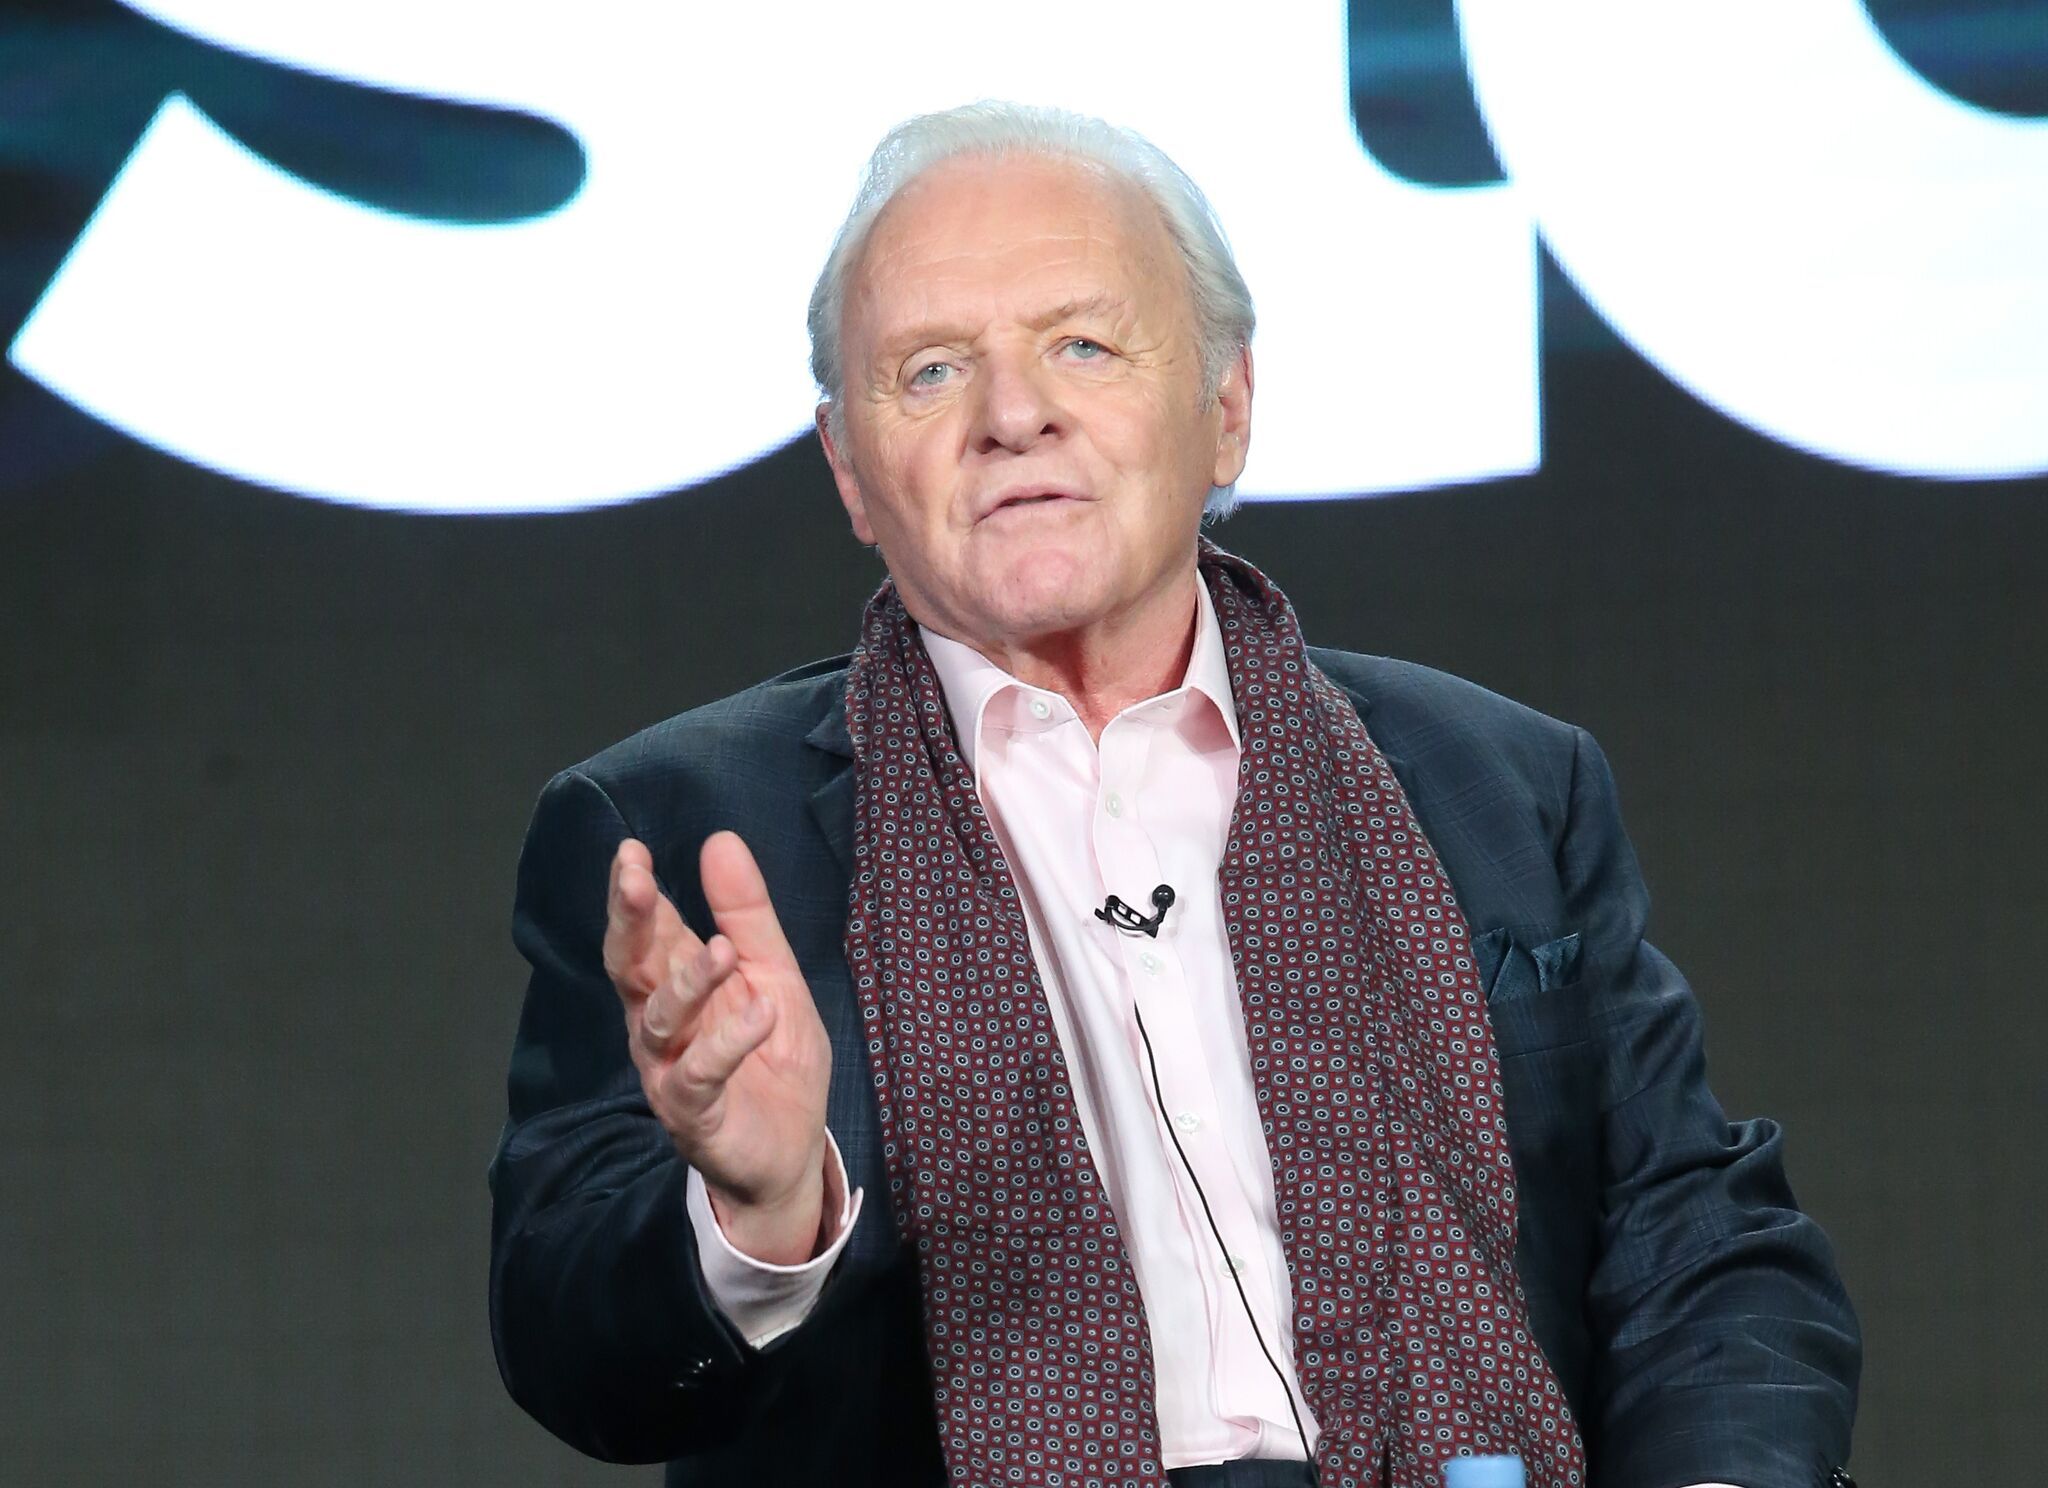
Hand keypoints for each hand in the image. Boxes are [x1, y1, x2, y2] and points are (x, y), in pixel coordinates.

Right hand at [604, 832, 832, 1264]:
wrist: (792, 1150)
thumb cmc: (773, 1056)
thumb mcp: (773, 974)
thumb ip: (747, 916)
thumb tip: (719, 839)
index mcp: (676, 985)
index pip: (647, 932)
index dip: (636, 894)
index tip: (631, 851)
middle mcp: (660, 1025)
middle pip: (631, 969)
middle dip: (629, 923)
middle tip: (632, 879)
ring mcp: (670, 1070)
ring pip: (660, 1021)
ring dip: (689, 983)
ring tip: (721, 951)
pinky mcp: (692, 1114)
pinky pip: (700, 1075)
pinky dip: (729, 1043)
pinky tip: (761, 1014)